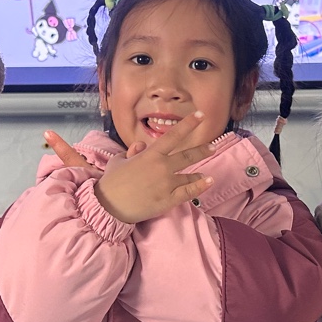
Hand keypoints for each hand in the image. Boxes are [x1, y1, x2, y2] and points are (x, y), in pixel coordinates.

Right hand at [91, 111, 215, 223]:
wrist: (108, 206)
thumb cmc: (111, 182)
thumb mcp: (118, 161)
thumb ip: (132, 151)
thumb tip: (140, 146)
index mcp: (150, 155)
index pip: (173, 135)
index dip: (188, 124)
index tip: (200, 115)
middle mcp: (162, 167)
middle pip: (187, 156)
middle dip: (202, 150)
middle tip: (213, 146)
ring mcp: (167, 184)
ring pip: (190, 176)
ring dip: (200, 174)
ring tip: (207, 175)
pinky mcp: (168, 201)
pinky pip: (188, 193)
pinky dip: (200, 187)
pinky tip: (208, 182)